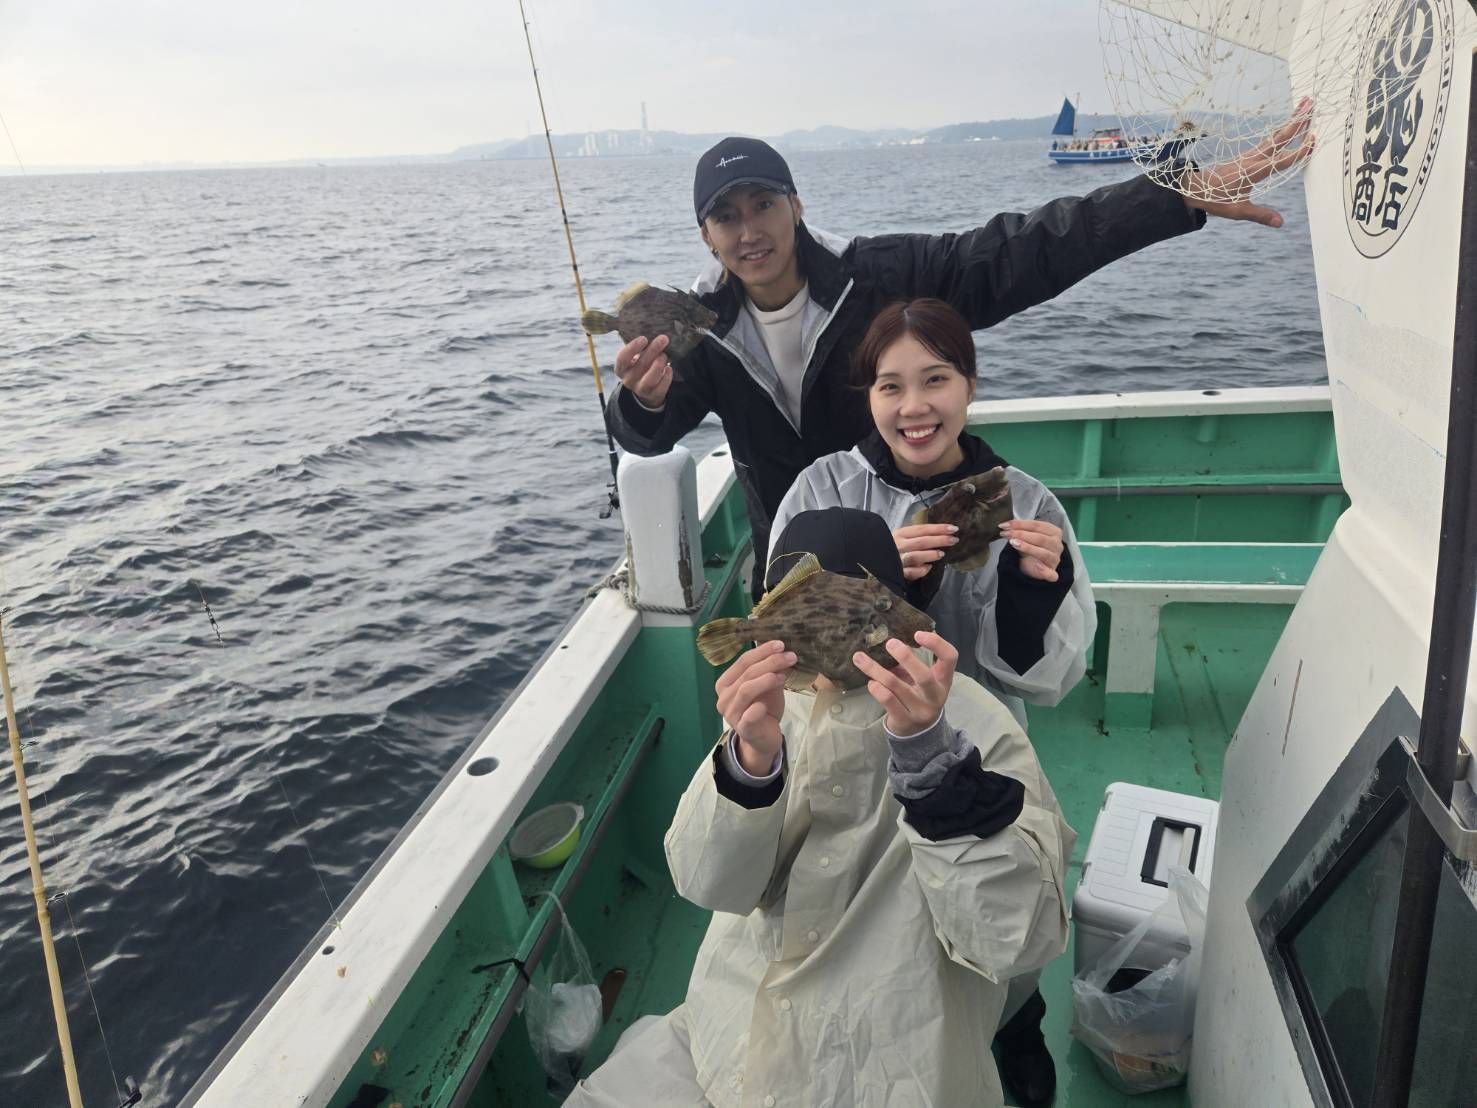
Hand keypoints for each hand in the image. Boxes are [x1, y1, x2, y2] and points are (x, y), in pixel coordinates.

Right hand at [614, 334, 672, 407]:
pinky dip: (666, 377)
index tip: (644, 338)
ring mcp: (640, 389)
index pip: (623, 358)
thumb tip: (653, 329)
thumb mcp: (636, 357)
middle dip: (653, 350)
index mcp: (621, 368)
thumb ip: (641, 347)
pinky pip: (661, 387)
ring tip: (664, 355)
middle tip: (663, 339)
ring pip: (649, 379)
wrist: (646, 388)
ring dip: (659, 365)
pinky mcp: (653, 395)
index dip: (632, 348)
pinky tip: (669, 368)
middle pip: (640, 365)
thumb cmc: (640, 366)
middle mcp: (628, 380)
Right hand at [714, 640, 792, 774]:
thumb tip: (782, 651)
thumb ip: (771, 671)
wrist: (764, 739)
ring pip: (746, 690)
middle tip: (790, 656)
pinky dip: (757, 709)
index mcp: (726, 682)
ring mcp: (731, 714)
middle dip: (770, 662)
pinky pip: (748, 716)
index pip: (743, 661)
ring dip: (767, 679)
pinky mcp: (743, 729)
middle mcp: (724, 697)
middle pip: (746, 673)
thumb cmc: (763, 708)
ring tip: (784, 675)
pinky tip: (765, 705)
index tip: (781, 644)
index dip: (762, 651)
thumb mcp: (768, 686)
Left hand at [852, 630, 957, 735]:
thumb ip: (909, 665)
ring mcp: (920, 710)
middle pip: (924, 676)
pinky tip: (870, 682)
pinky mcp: (904, 721)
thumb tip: (886, 644)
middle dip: (906, 658)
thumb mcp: (921, 681)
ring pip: (896, 686)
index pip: (950, 658)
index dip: (937, 644)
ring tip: (859, 657)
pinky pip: (888, 701)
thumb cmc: (918, 696)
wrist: (918, 733)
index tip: (917, 634)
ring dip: (876, 669)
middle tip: (889, 643)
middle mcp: (935, 696)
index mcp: (943, 680)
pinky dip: (876, 688)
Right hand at [893, 523, 957, 580]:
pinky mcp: (897, 573)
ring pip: (915, 556)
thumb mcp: (902, 537)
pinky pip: (911, 572)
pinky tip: (928, 567)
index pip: (922, 529)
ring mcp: (897, 559)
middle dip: (940, 540)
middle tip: (954, 540)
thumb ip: (917, 536)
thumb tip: (941, 534)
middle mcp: (898, 545)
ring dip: (930, 554)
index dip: (938, 528)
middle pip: (922, 541)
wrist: (875, 561)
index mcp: (900, 534)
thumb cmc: (893, 547)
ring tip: (942, 554)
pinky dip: (921, 570)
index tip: (953, 528)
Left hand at [1000, 518, 1063, 581]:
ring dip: (1027, 547)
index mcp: (1054, 532)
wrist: (1034, 565)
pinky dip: (1044, 570)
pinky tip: (1037, 565)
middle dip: (1020, 534)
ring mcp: (1055, 559)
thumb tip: (1007, 525)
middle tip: (1006, 534)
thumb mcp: (1026, 537)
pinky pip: (1051, 573)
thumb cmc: (1032, 547)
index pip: (1037, 525)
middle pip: (1039, 538)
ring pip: (1043, 553)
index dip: (1020, 524)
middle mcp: (1057, 544)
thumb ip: (1020, 530)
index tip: (1005, 525)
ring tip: (1013, 543)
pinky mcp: (1052, 572)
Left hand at [1181, 96, 1314, 227]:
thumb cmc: (1215, 199)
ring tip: (1305, 106)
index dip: (1298, 151)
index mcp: (1254, 172)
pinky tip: (1287, 126)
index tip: (1313, 139)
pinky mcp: (1247, 155)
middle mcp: (1254, 159)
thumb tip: (1280, 223)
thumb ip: (1259, 215)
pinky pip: (1268, 140)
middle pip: (1280, 138)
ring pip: (1275, 135)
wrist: (1194, 187)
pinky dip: (1280, 131)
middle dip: (1297, 121)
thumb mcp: (1237, 211)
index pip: (1281, 160)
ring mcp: (1250, 155)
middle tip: (1312, 103)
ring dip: (1291, 121)